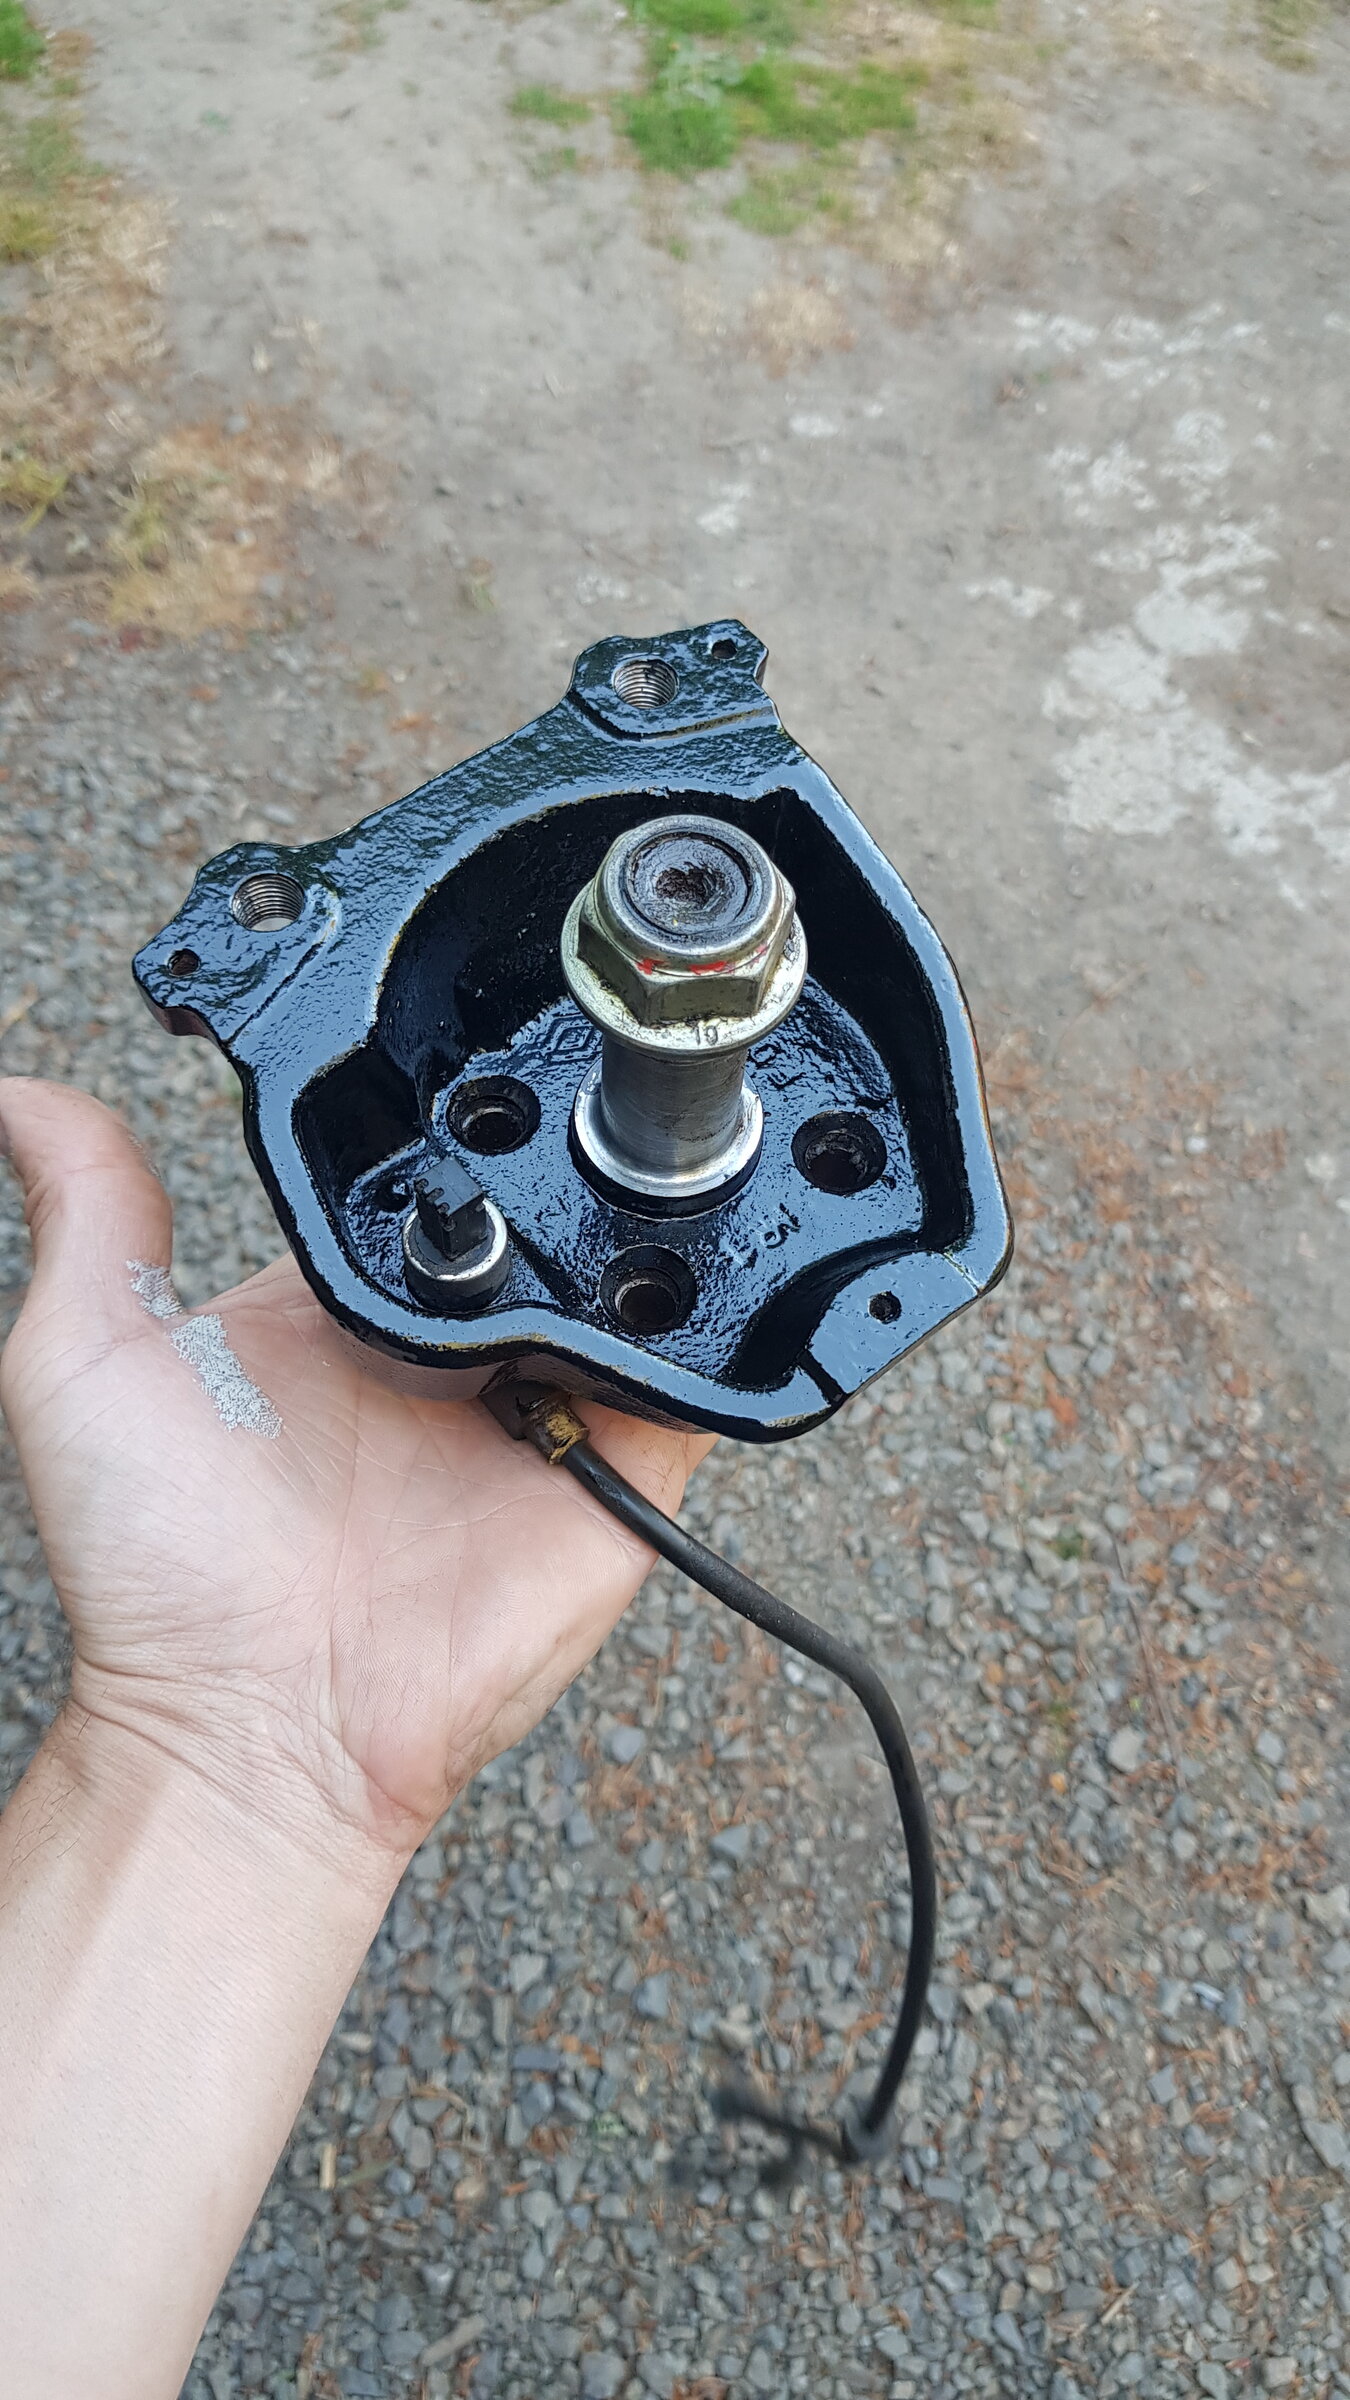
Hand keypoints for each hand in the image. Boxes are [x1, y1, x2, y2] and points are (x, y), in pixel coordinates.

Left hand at [0, 1076, 712, 1863]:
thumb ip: (87, 1220)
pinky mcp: (626, 1476)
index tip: (466, 1050)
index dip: (449, 1116)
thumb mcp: (81, 1361)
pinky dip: (713, 1334)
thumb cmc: (157, 1571)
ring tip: (636, 1186)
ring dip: (642, 1234)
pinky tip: (686, 1282)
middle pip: (543, 1218)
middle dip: (562, 1163)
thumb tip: (24, 1091)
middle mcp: (459, 1349)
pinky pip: (704, 1385)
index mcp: (352, 1302)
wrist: (254, 1726)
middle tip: (569, 1111)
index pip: (428, 1176)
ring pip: (635, 1282)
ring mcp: (551, 1410)